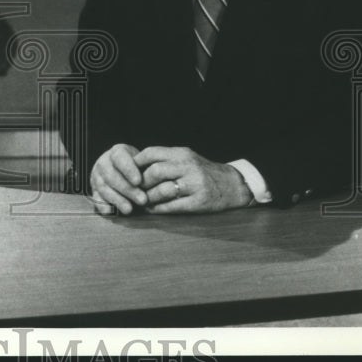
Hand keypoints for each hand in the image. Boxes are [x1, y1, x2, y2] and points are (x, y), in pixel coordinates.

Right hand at [89, 144, 147, 214]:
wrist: (121, 169)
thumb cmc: (136, 166)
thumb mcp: (141, 160)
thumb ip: (146, 167)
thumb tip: (156, 177)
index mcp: (116, 152)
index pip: (119, 158)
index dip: (128, 169)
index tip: (139, 181)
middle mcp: (104, 163)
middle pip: (112, 176)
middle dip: (127, 189)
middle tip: (142, 200)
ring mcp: (97, 177)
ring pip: (104, 188)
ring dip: (117, 199)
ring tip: (129, 209)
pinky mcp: (94, 190)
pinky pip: (95, 198)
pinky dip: (102, 205)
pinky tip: (110, 211)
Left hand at [134, 146, 252, 212]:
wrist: (233, 185)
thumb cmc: (203, 172)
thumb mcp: (187, 158)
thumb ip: (166, 160)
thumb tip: (137, 166)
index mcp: (182, 154)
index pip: (152, 153)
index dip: (136, 162)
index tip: (128, 171)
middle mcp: (188, 167)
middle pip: (155, 172)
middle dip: (141, 183)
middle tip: (133, 190)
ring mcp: (194, 185)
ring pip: (162, 190)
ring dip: (148, 197)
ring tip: (140, 201)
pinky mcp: (199, 202)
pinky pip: (173, 206)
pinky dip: (158, 209)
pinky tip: (152, 209)